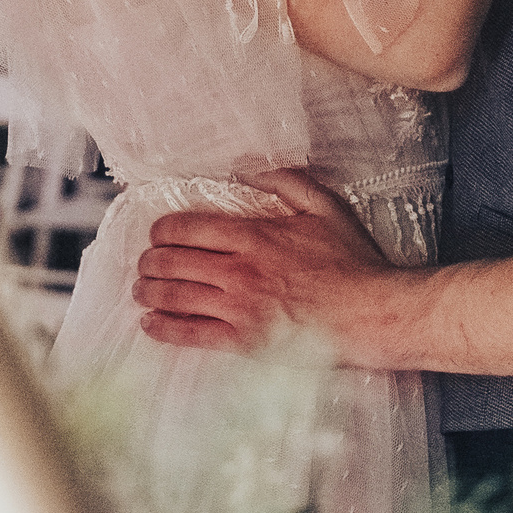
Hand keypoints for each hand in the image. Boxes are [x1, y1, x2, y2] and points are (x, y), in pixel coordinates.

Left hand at [131, 169, 403, 364]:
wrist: (371, 313)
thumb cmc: (352, 264)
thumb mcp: (324, 206)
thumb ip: (286, 182)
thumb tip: (251, 170)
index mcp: (254, 235)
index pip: (188, 227)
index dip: (162, 230)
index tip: (157, 234)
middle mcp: (239, 270)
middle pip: (172, 261)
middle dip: (149, 261)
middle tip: (145, 262)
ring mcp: (238, 308)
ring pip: (174, 296)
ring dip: (149, 292)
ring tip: (141, 290)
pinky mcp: (244, 342)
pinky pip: (191, 335)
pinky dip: (164, 329)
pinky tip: (151, 324)